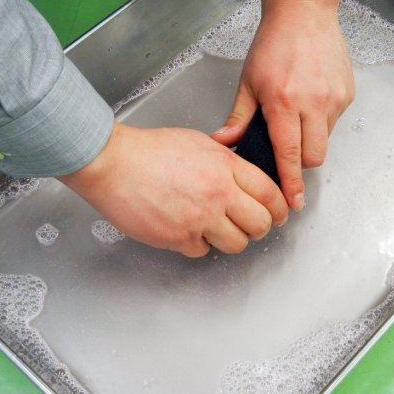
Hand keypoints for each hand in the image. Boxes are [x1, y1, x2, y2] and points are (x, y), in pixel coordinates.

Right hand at [57, 121, 287, 256]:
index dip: (279, 208)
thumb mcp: (199, 142)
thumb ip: (226, 161)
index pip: (271, 193)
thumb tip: (244, 178)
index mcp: (226, 166)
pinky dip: (198, 244)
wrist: (113, 163)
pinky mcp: (180, 238)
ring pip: (237, 244)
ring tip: (217, 229)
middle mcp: (219, 193)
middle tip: (252, 226)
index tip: (279, 214)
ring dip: (231, 239)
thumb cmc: (149, 150)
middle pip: (261, 224)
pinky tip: (187, 229)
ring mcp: (200, 218)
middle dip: (260, 228)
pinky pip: (203, 251)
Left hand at [211, 0, 354, 210]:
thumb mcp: (248, 82)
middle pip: (314, 157)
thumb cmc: (272, 45)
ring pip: (325, 140)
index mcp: (284, 102)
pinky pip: (334, 121)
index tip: (294, 203)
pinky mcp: (347, 93)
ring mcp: (335, 98)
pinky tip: (310, 99)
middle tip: (288, 148)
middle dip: (301, 163)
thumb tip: (223, 144)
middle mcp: (314, 103)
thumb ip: (238, 118)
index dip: (291, 183)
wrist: (304, 13)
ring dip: (311, 139)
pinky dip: (321, 121)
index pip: (290, 155)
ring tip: (297, 114)